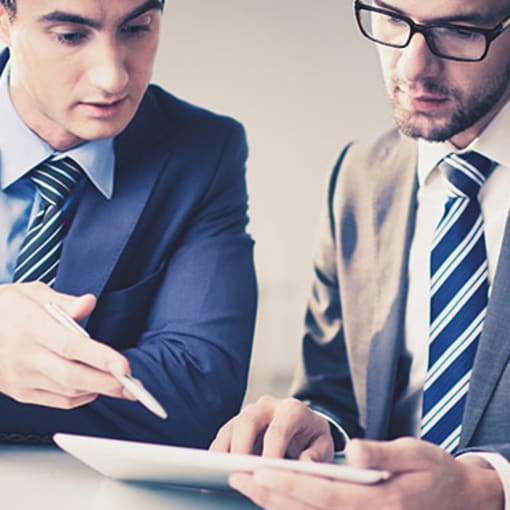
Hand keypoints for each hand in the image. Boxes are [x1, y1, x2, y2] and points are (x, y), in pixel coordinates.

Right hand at [0, 282, 133, 408]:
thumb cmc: (4, 309)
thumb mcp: (31, 293)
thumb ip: (64, 301)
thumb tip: (89, 303)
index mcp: (30, 327)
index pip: (70, 345)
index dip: (99, 357)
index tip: (123, 365)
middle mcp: (25, 355)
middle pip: (72, 376)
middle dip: (107, 383)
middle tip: (132, 386)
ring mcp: (21, 377)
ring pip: (66, 392)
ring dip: (97, 391)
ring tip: (121, 387)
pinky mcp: (20, 391)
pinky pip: (56, 401)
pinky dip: (80, 398)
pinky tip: (95, 389)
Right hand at [210, 395, 333, 460]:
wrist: (306, 426)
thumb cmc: (313, 438)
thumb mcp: (324, 445)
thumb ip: (316, 455)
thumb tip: (305, 464)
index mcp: (292, 409)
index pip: (278, 428)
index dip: (272, 450)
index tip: (268, 469)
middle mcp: (269, 406)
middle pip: (248, 419)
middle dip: (241, 444)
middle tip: (238, 468)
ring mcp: (252, 413)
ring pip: (233, 425)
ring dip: (225, 448)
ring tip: (220, 470)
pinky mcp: (239, 423)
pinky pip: (225, 434)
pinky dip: (220, 450)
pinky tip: (217, 466)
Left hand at [229, 437, 503, 509]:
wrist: (459, 499)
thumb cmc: (434, 471)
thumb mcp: (415, 454)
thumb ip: (382, 454)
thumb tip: (352, 449)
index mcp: (375, 501)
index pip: (320, 493)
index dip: (286, 483)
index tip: (257, 471)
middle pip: (305, 509)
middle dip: (268, 494)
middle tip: (236, 478)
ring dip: (274, 503)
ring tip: (247, 486)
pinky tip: (274, 500)